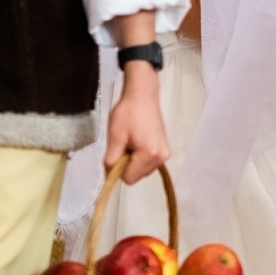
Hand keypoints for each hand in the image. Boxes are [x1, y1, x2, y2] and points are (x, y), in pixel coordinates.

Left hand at [104, 64, 168, 184]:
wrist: (143, 95)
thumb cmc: (127, 113)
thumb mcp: (115, 136)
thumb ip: (111, 160)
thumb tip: (110, 176)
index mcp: (149, 155)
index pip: (128, 179)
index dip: (118, 169)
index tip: (116, 152)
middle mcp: (161, 158)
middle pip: (136, 176)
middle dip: (126, 165)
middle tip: (124, 144)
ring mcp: (165, 155)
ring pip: (142, 171)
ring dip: (133, 162)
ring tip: (131, 141)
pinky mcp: (165, 150)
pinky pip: (148, 164)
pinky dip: (140, 158)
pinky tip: (138, 142)